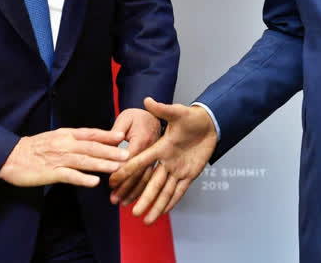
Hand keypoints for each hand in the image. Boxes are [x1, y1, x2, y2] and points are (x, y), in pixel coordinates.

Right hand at [0, 127, 126, 187]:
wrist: (9, 156)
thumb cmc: (33, 148)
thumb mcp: (55, 137)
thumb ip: (72, 139)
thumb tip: (92, 141)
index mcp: (65, 135)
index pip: (90, 133)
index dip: (106, 135)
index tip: (122, 136)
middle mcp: (64, 144)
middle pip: (91, 147)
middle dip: (110, 150)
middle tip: (127, 154)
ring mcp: (57, 158)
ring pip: (83, 160)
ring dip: (101, 164)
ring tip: (117, 168)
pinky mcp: (50, 172)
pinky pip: (69, 176)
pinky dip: (82, 178)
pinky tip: (94, 182)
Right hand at [108, 97, 216, 222]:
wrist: (208, 123)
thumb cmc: (191, 117)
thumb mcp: (178, 112)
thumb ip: (163, 109)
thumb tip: (147, 100)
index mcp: (160, 148)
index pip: (139, 162)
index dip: (126, 171)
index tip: (112, 181)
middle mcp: (166, 161)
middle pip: (150, 182)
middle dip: (140, 196)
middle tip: (126, 209)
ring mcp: (177, 169)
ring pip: (164, 190)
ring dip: (154, 205)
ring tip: (144, 220)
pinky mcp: (189, 173)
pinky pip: (179, 190)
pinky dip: (171, 201)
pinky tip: (162, 212)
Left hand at [108, 107, 161, 198]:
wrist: (154, 115)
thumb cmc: (138, 116)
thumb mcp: (125, 118)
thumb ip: (115, 132)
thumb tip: (106, 145)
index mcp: (144, 140)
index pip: (131, 161)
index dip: (121, 173)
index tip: (110, 183)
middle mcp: (153, 151)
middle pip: (140, 174)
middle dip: (127, 189)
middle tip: (115, 200)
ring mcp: (159, 158)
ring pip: (147, 179)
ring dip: (135, 193)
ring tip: (123, 203)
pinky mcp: (162, 162)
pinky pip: (153, 178)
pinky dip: (146, 190)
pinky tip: (138, 198)